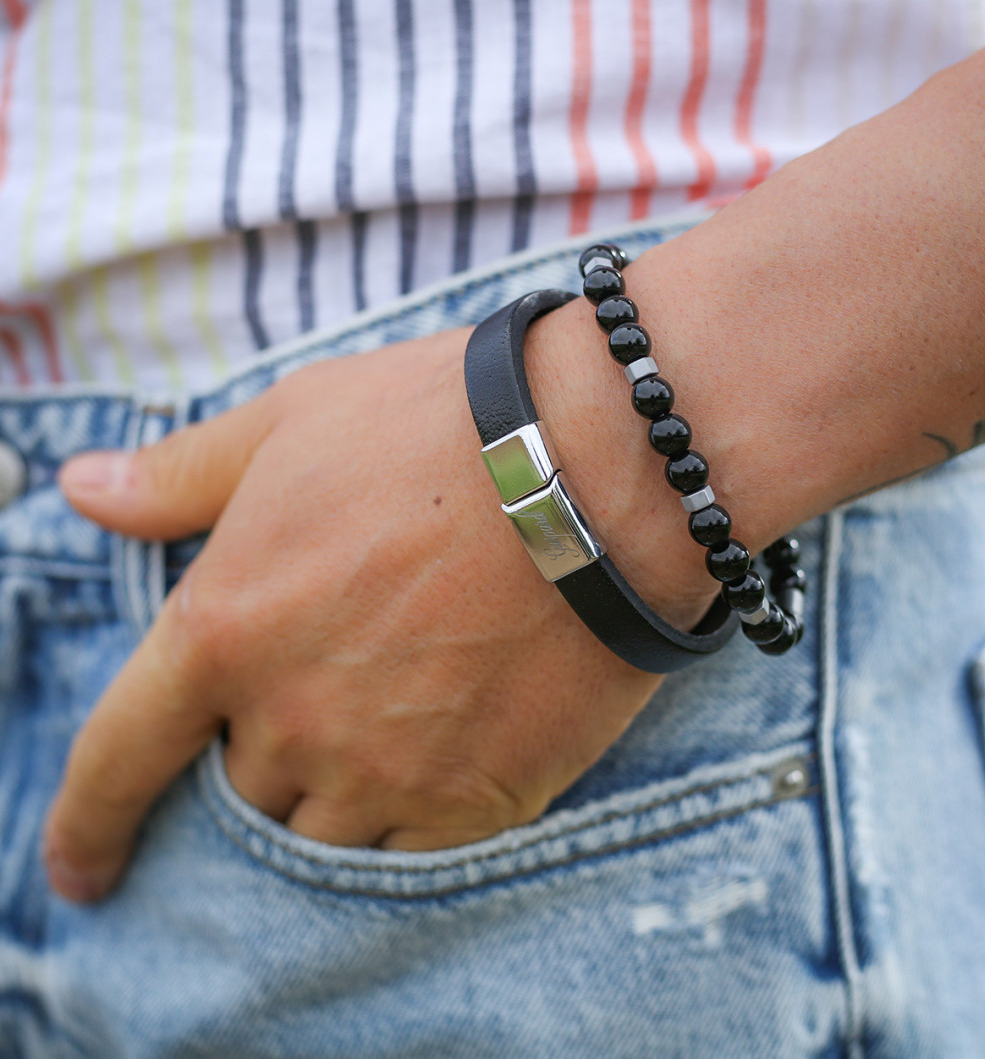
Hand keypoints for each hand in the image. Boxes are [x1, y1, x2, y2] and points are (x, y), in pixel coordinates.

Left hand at [43, 326, 662, 902]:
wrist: (597, 466)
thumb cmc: (439, 427)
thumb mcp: (292, 422)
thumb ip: (179, 475)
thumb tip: (82, 490)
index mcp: (226, 629)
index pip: (122, 757)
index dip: (88, 821)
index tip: (80, 869)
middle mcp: (292, 720)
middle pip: (245, 788)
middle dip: (270, 743)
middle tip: (340, 673)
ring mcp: (387, 769)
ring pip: (324, 830)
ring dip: (340, 785)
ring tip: (398, 712)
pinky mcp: (476, 798)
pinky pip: (411, 846)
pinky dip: (412, 807)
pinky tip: (448, 746)